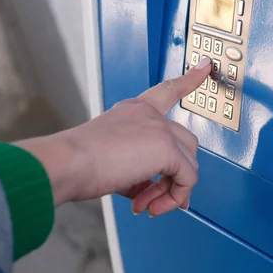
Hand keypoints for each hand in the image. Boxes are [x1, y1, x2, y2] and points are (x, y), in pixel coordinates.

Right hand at [16, 57, 210, 216]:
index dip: (190, 79)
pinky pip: (187, 179)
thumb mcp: (112, 160)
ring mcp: (160, 129)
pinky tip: (152, 206)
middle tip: (153, 198)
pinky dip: (174, 197)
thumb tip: (152, 193)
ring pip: (188, 163)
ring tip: (148, 205)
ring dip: (170, 191)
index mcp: (134, 110)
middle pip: (186, 143)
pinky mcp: (166, 148)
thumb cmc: (77, 162)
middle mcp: (150, 115)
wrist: (67, 162)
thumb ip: (137, 172)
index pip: (168, 90)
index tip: (205, 66)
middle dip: (174, 175)